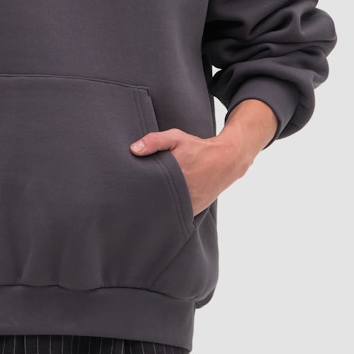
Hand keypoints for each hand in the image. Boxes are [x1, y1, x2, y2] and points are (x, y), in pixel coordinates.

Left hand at [130, 99, 277, 214]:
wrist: (226, 161)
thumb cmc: (199, 148)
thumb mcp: (177, 137)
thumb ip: (154, 141)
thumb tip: (133, 150)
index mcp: (174, 176)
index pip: (148, 189)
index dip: (136, 189)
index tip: (128, 187)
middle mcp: (182, 194)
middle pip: (155, 202)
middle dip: (144, 199)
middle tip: (132, 197)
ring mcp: (188, 205)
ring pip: (165, 211)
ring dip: (157, 207)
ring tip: (144, 205)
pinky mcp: (193, 211)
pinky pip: (177, 216)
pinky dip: (169, 213)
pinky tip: (160, 207)